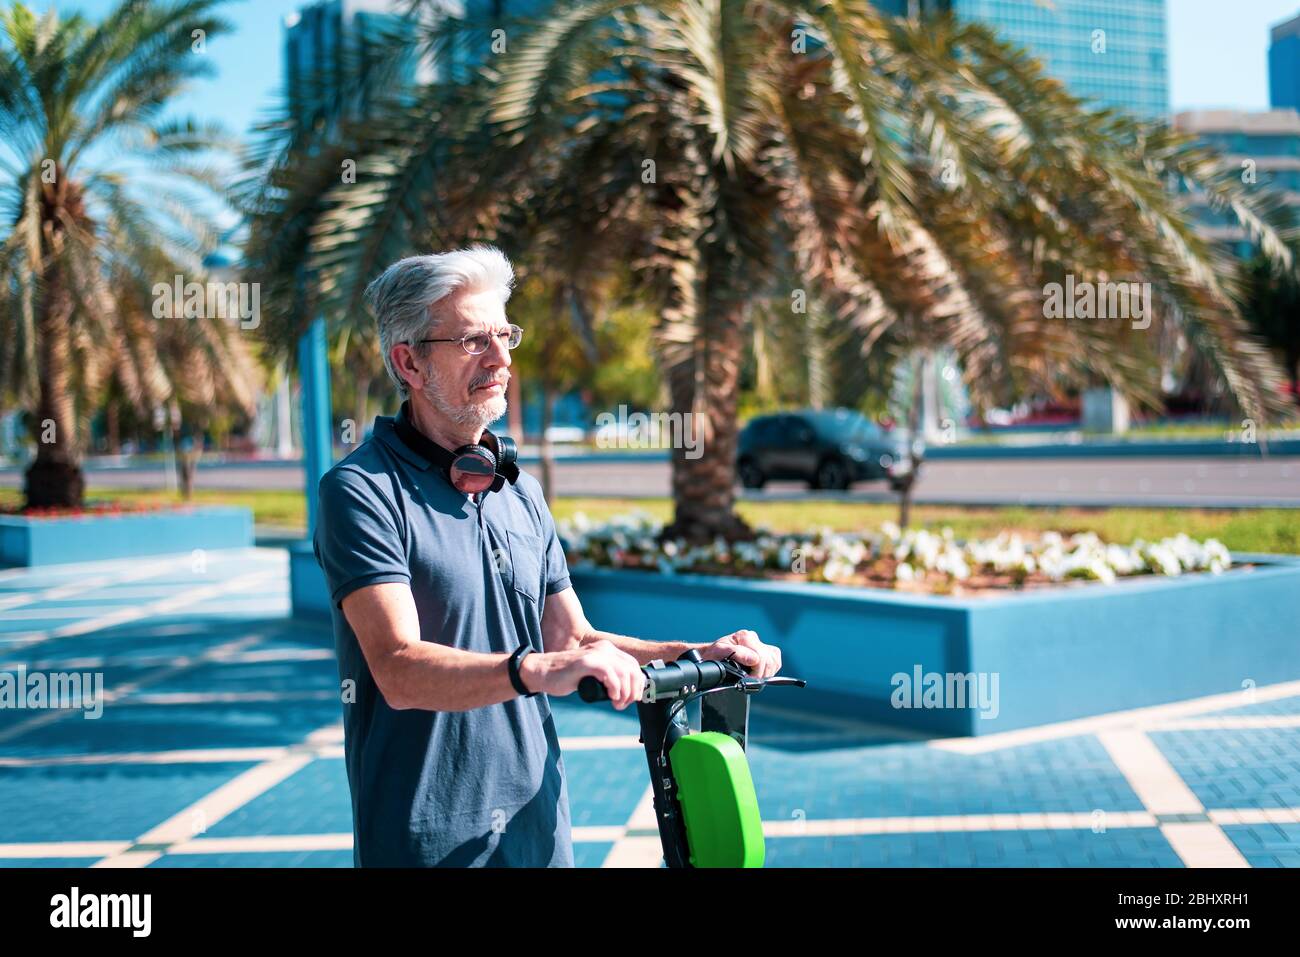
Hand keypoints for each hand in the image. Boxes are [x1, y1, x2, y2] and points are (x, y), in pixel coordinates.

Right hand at [520, 639, 644, 709]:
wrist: (542, 671)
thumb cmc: (565, 676)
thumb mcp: (592, 673)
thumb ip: (606, 675)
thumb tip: (626, 690)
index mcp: (607, 649)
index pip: (632, 665)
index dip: (638, 683)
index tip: (633, 698)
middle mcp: (604, 648)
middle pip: (632, 669)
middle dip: (633, 690)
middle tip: (624, 704)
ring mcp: (595, 654)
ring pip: (624, 673)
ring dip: (625, 693)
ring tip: (617, 703)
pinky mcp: (586, 662)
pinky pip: (610, 674)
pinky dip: (615, 688)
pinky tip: (612, 697)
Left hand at [697, 629, 781, 678]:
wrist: (713, 656)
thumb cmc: (714, 655)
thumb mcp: (718, 652)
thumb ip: (736, 653)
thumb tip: (754, 659)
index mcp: (744, 636)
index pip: (760, 657)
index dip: (755, 672)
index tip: (747, 680)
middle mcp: (754, 637)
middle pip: (769, 660)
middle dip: (760, 674)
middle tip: (749, 681)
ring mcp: (760, 644)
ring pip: (774, 661)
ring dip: (765, 673)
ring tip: (753, 677)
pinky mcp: (766, 651)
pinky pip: (776, 661)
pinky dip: (770, 670)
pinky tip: (759, 673)